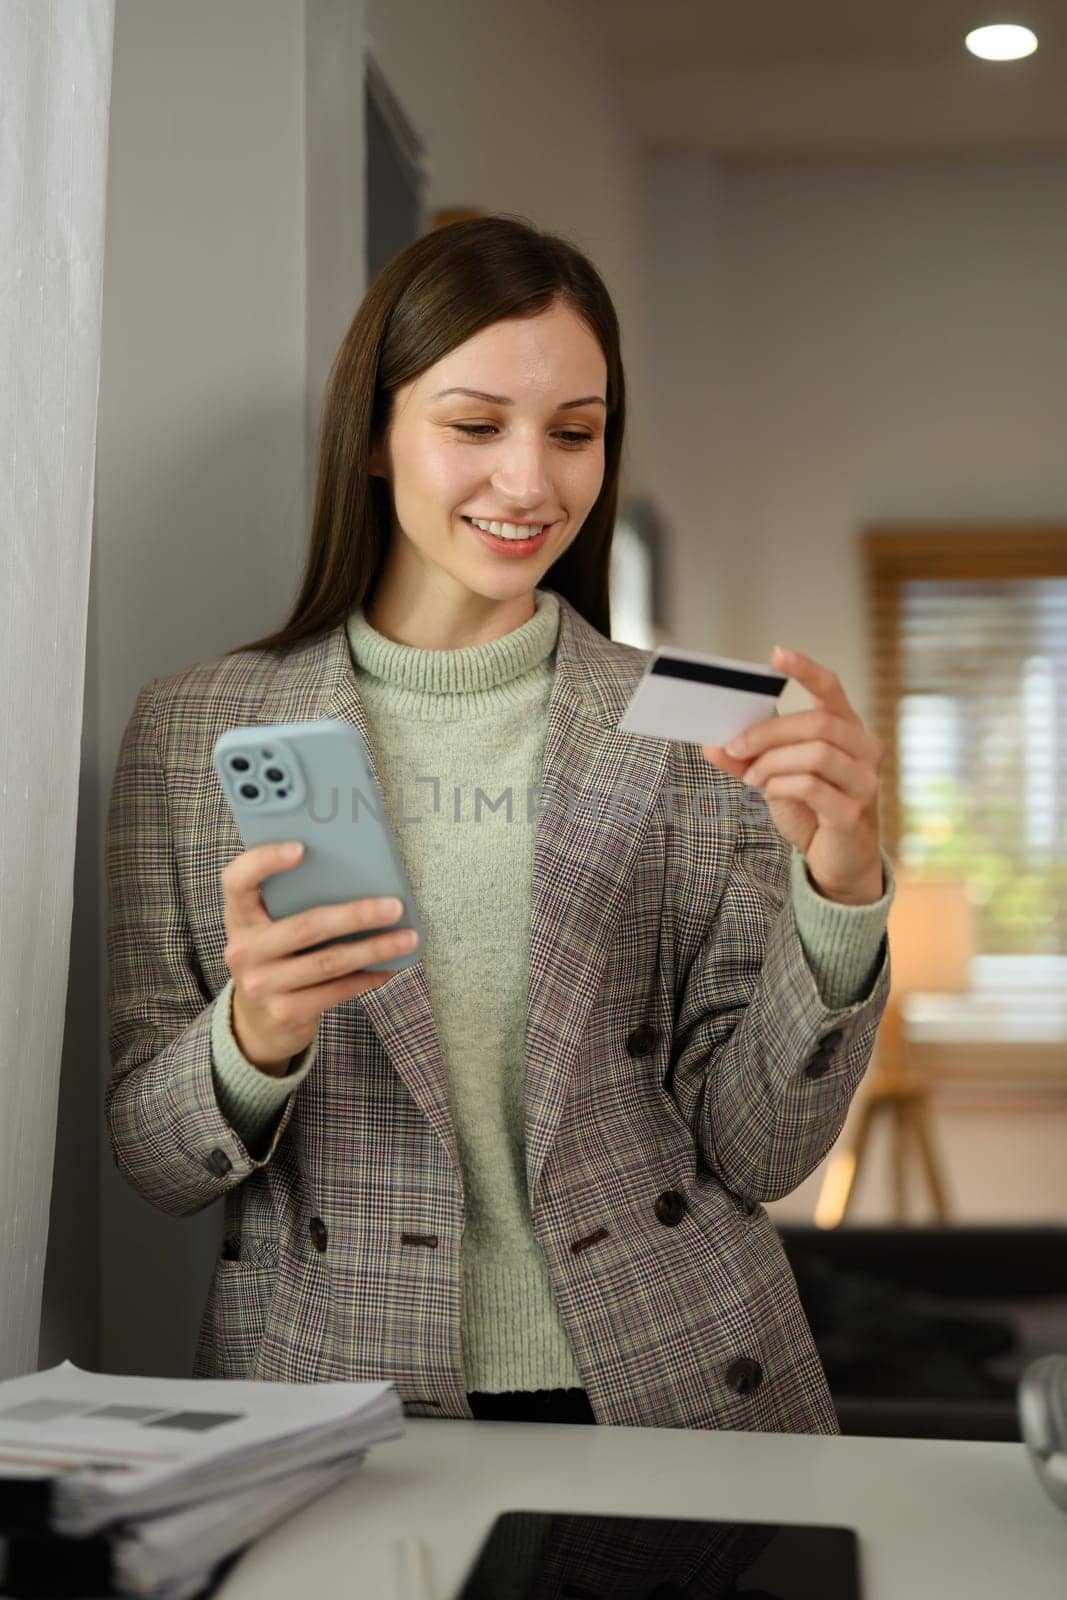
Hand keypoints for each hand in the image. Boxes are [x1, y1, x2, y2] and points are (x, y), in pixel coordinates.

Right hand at [221, 843, 419, 1073]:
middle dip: (357, 915)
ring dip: (374, 949)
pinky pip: (336, 990)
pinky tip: (391, 966)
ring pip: (328, 962)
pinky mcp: (284, 1012)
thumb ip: (293, 902)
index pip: (237, 881)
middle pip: (306, 926)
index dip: (264, 861)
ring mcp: (261, 984)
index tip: (301, 848)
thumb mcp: (270, 927)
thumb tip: (361, 876)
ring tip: (408, 938)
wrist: (258, 1021)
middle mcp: (243, 950)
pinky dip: (368, 976)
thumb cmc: (277, 955)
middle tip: (395, 906)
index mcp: (239, 916)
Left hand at [701, 646, 884, 904]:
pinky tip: (771, 791)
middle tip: (735, 746)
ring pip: (816, 752)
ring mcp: (864, 781)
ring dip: (773, 762)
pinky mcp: (853, 812)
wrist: (838, 858)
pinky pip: (813, 786)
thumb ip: (748, 760)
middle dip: (767, 732)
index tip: (776, 654)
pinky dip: (783, 784)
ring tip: (753, 777)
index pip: (832, 688)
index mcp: (847, 730)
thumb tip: (712, 744)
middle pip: (816, 722)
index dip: (806, 669)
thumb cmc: (811, 809)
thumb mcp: (776, 778)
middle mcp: (863, 750)